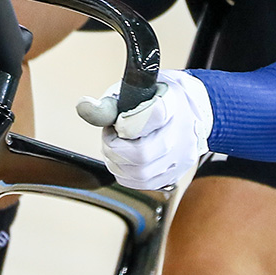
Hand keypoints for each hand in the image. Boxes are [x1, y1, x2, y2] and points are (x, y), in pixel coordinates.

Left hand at [85, 71, 212, 189]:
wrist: (192, 109)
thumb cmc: (157, 98)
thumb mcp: (133, 91)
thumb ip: (109, 104)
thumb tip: (83, 107)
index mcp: (172, 104)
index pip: (152, 116)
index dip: (127, 123)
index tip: (119, 122)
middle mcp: (181, 133)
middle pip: (142, 153)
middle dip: (115, 148)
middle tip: (112, 136)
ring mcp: (180, 157)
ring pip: (141, 173)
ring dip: (117, 163)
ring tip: (117, 147)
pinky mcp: (175, 173)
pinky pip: (143, 184)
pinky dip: (126, 174)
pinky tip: (126, 160)